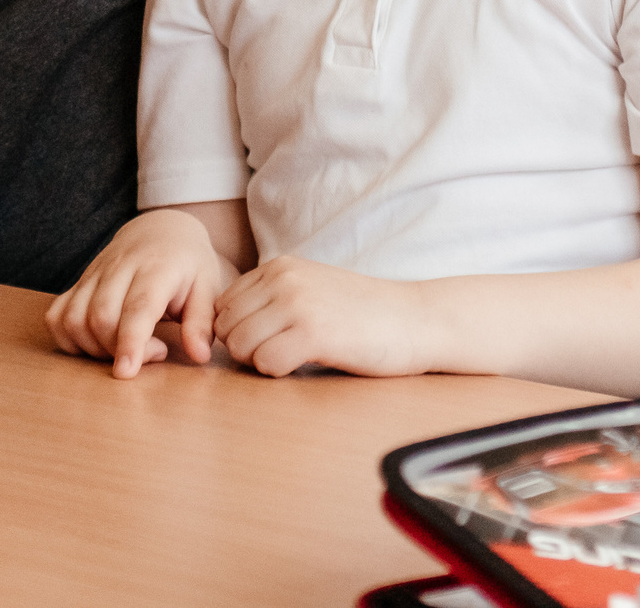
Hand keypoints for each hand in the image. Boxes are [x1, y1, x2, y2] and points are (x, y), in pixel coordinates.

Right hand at [45, 208, 229, 377]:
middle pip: (101, 316)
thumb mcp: (209, 286)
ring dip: (92, 348)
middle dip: (117, 349)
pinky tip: (95, 344)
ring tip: (125, 348)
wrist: (161, 229)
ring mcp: (94, 273)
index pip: (137, 306)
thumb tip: (199, 356)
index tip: (125, 372)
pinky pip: (57, 315)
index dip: (129, 341)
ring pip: (74, 318)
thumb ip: (202, 322)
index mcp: (157, 267)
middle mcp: (120, 267)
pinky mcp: (78, 282)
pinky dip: (67, 338)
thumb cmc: (188, 263)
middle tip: (155, 352)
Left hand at [216, 257, 433, 377]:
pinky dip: (277, 372)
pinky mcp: (314, 334)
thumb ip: (271, 296)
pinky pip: (266, 362)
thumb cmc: (364, 312)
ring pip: (240, 345)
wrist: (416, 319)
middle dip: (244, 348)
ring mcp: (297, 304)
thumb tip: (225, 324)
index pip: (223, 304)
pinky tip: (304, 364)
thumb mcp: (311, 287)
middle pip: (225, 326)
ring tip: (291, 358)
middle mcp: (283, 279)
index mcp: (279, 266)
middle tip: (277, 355)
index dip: (237, 330)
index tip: (265, 340)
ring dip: (258, 361)